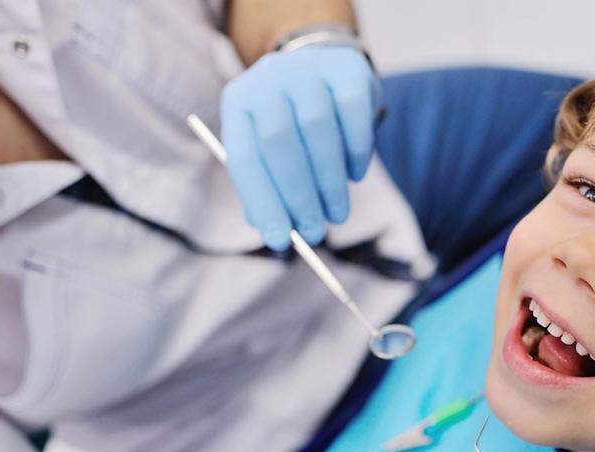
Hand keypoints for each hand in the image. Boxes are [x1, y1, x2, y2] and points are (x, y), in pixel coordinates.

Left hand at [220, 45, 378, 249]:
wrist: (326, 68)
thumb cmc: (294, 124)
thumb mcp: (271, 150)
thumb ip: (268, 187)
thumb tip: (276, 233)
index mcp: (239, 102)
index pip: (244, 157)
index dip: (262, 202)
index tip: (280, 241)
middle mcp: (267, 78)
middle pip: (279, 142)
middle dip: (298, 196)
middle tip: (314, 233)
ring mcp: (308, 69)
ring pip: (317, 131)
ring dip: (329, 183)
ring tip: (337, 214)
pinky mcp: (347, 70)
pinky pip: (353, 117)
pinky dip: (356, 154)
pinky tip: (355, 176)